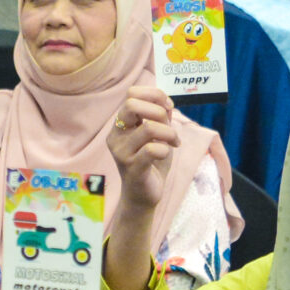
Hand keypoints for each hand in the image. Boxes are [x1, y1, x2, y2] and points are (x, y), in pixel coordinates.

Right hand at [110, 86, 179, 203]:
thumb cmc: (149, 162)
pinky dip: (166, 149)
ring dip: (169, 133)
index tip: (167, 108)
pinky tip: (167, 154)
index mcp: (120, 125)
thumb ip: (160, 116)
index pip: (131, 94)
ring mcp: (121, 152)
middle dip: (159, 112)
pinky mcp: (132, 168)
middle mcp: (116, 136)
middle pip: (132, 104)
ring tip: (173, 142)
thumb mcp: (157, 134)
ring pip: (150, 127)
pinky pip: (153, 149)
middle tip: (168, 126)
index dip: (154, 95)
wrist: (142, 195)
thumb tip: (166, 102)